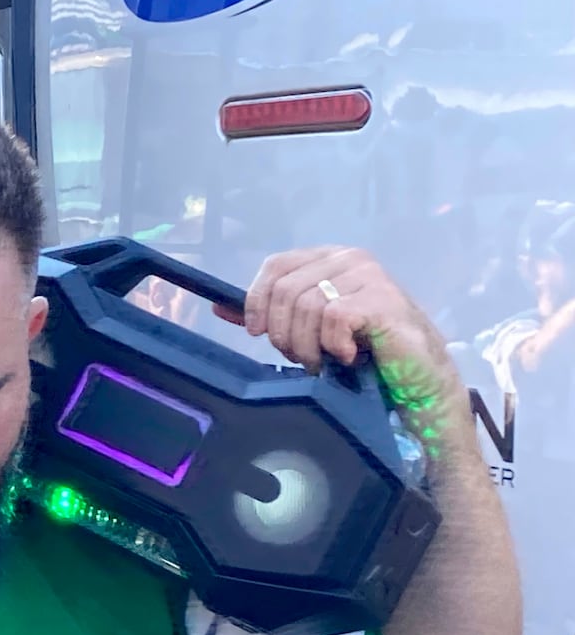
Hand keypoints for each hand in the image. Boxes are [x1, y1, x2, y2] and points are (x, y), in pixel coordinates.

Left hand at [219, 246, 460, 408]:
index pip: (275, 266)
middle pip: (285, 291)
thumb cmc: (361, 351)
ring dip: (308, 345)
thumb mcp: (307, 329)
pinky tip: (348, 356)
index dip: (256, 300)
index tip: (256, 332)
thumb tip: (220, 307)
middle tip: (304, 356)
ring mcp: (368, 275)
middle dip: (283, 333)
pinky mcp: (382, 299)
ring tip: (326, 360)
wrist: (415, 376)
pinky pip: (333, 318)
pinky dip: (333, 345)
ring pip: (306, 306)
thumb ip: (269, 314)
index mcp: (328, 258)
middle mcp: (348, 259)